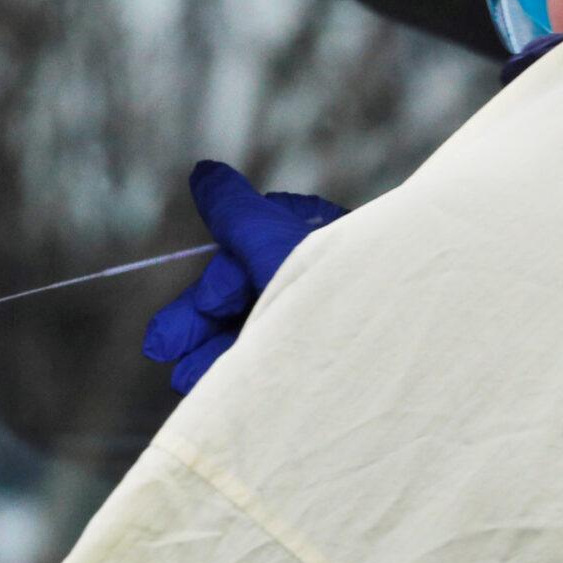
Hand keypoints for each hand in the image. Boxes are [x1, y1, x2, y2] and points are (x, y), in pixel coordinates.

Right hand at [144, 161, 347, 393]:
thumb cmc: (341, 292)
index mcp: (315, 240)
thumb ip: (236, 213)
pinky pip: (269, 364)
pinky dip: (236, 373)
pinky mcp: (322, 366)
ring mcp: (321, 325)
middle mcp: (318, 279)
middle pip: (244, 296)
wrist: (400, 353)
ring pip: (250, 334)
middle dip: (198, 323)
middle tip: (162, 348)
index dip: (221, 281)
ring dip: (210, 353)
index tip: (214, 302)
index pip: (250, 251)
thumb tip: (205, 173)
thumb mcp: (278, 246)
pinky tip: (211, 390)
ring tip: (186, 379)